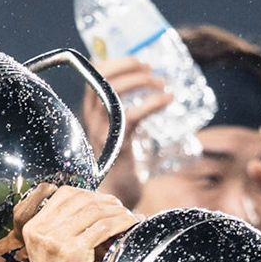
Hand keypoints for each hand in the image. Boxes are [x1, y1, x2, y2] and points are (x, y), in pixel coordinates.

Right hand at [18, 187, 139, 261]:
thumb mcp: (55, 248)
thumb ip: (69, 225)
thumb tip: (104, 202)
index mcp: (33, 226)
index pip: (64, 193)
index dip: (89, 193)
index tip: (106, 203)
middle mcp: (41, 230)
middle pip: (81, 199)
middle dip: (107, 201)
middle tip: (123, 210)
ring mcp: (55, 240)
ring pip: (94, 210)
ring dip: (118, 211)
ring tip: (130, 218)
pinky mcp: (73, 251)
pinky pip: (103, 227)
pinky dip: (121, 223)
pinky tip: (131, 225)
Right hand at [81, 57, 174, 208]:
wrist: (117, 199)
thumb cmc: (122, 166)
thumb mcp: (122, 133)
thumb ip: (126, 113)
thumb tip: (146, 90)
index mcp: (91, 113)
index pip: (93, 74)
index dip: (116, 62)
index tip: (139, 62)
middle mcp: (92, 119)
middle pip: (100, 76)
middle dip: (127, 65)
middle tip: (151, 68)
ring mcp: (103, 132)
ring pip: (113, 91)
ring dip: (141, 80)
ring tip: (162, 82)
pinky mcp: (118, 145)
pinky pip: (134, 114)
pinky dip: (154, 102)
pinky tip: (169, 99)